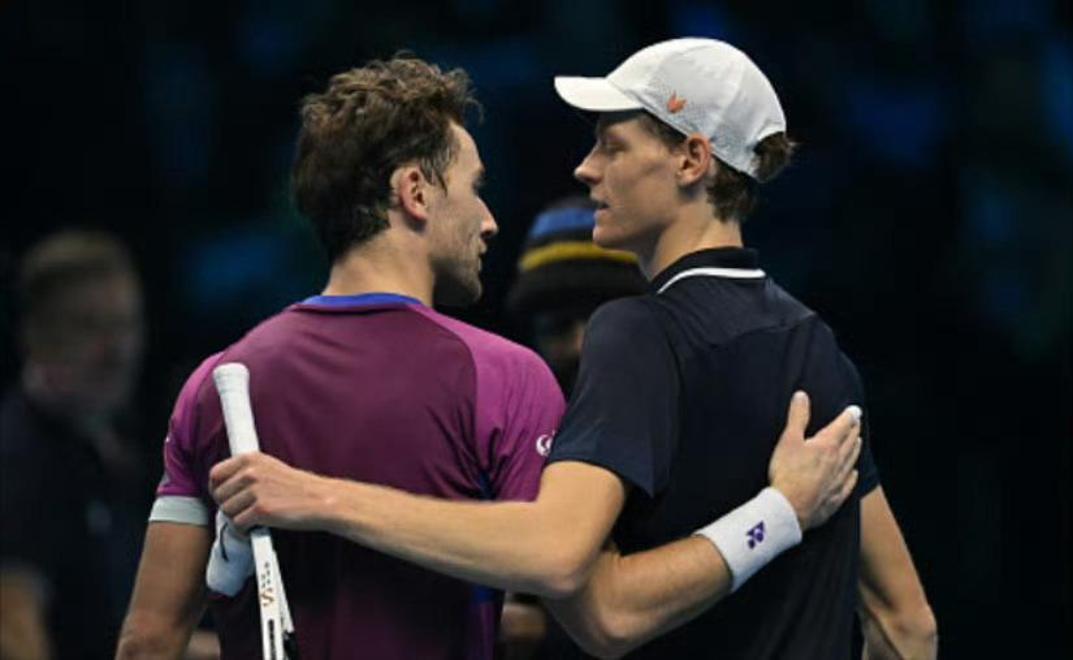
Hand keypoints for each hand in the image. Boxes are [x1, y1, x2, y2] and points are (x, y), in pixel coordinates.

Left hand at [209, 453, 334, 531]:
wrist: (322, 500)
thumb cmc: (298, 488)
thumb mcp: (271, 468)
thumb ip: (247, 472)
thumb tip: (223, 486)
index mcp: (251, 458)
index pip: (215, 474)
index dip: (217, 488)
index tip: (225, 496)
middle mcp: (251, 472)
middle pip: (218, 495)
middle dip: (229, 506)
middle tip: (244, 510)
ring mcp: (255, 490)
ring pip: (227, 512)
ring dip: (238, 519)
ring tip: (255, 518)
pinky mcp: (260, 510)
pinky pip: (238, 525)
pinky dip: (246, 531)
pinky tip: (258, 527)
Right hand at [768, 392, 861, 530]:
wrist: (789, 508)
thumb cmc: (787, 473)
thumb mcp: (788, 440)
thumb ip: (797, 417)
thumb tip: (802, 396)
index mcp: (826, 445)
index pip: (842, 426)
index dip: (849, 416)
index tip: (855, 410)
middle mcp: (837, 462)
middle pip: (850, 443)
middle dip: (854, 431)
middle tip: (856, 423)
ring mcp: (838, 480)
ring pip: (852, 461)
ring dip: (855, 449)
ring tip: (858, 442)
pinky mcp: (835, 498)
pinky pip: (849, 483)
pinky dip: (852, 475)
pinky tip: (853, 473)